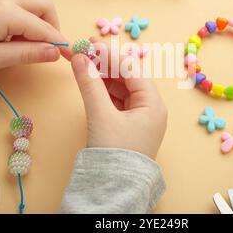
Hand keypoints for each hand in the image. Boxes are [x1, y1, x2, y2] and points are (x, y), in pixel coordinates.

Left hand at [0, 0, 67, 73]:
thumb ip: (28, 53)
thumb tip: (55, 53)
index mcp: (9, 13)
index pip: (45, 28)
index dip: (61, 43)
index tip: (73, 56)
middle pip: (44, 7)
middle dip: (53, 26)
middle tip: (48, 49)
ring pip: (32, 4)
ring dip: (39, 23)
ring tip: (27, 45)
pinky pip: (18, 6)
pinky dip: (25, 20)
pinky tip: (13, 37)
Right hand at [68, 39, 167, 159]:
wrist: (115, 189)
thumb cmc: (114, 154)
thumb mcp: (101, 115)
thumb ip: (90, 84)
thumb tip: (80, 58)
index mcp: (152, 104)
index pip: (131, 70)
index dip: (110, 55)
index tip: (90, 42)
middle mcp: (150, 108)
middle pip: (127, 77)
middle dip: (105, 63)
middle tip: (85, 49)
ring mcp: (140, 116)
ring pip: (121, 88)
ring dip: (103, 75)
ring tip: (84, 62)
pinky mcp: (129, 124)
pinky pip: (117, 100)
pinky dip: (103, 90)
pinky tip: (91, 80)